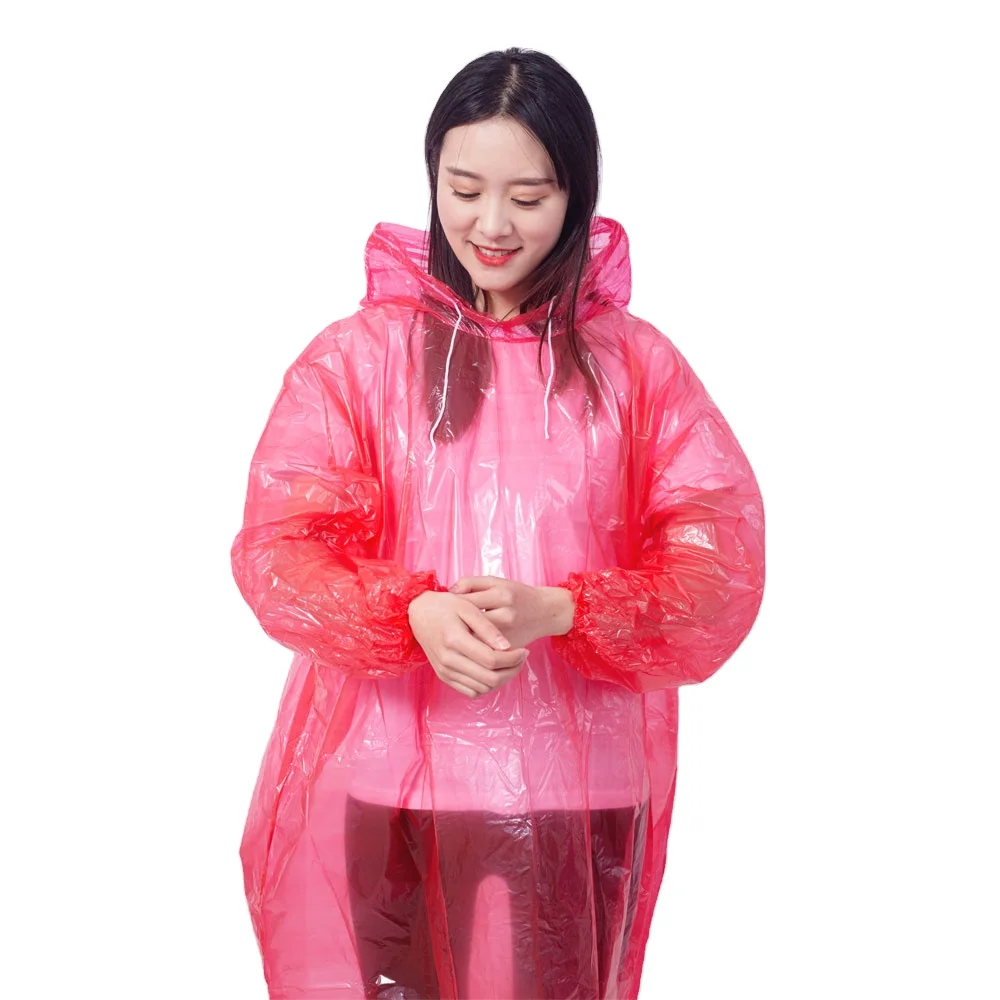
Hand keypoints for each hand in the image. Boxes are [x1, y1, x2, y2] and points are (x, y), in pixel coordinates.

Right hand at [408, 590, 529, 698]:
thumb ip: (488, 628)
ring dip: (502, 679)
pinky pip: (471, 691)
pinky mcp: (444, 677)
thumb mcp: (468, 608)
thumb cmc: (445, 606)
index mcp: (454, 640)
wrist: (418, 613)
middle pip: (490, 679)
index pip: (492, 660)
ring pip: (483, 688)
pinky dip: (488, 685)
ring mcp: (445, 671)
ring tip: (511, 663)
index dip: (513, 659)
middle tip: (522, 658)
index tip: (523, 650)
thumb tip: (507, 647)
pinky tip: (495, 670)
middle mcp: (448, 660)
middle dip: (512, 670)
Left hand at [448, 577, 575, 649]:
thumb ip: (471, 583)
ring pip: (477, 641)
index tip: (445, 609)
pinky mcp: (510, 649)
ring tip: (453, 637)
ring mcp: (509, 634)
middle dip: (455, 626)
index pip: (467, 601)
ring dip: (462, 640)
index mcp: (501, 594)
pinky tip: (466, 647)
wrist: (545, 612)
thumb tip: (450, 592)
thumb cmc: (516, 595)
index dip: (452, 607)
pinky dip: (474, 650)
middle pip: (470, 624)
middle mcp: (506, 614)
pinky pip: (486, 652)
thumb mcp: (496, 581)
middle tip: (445, 626)